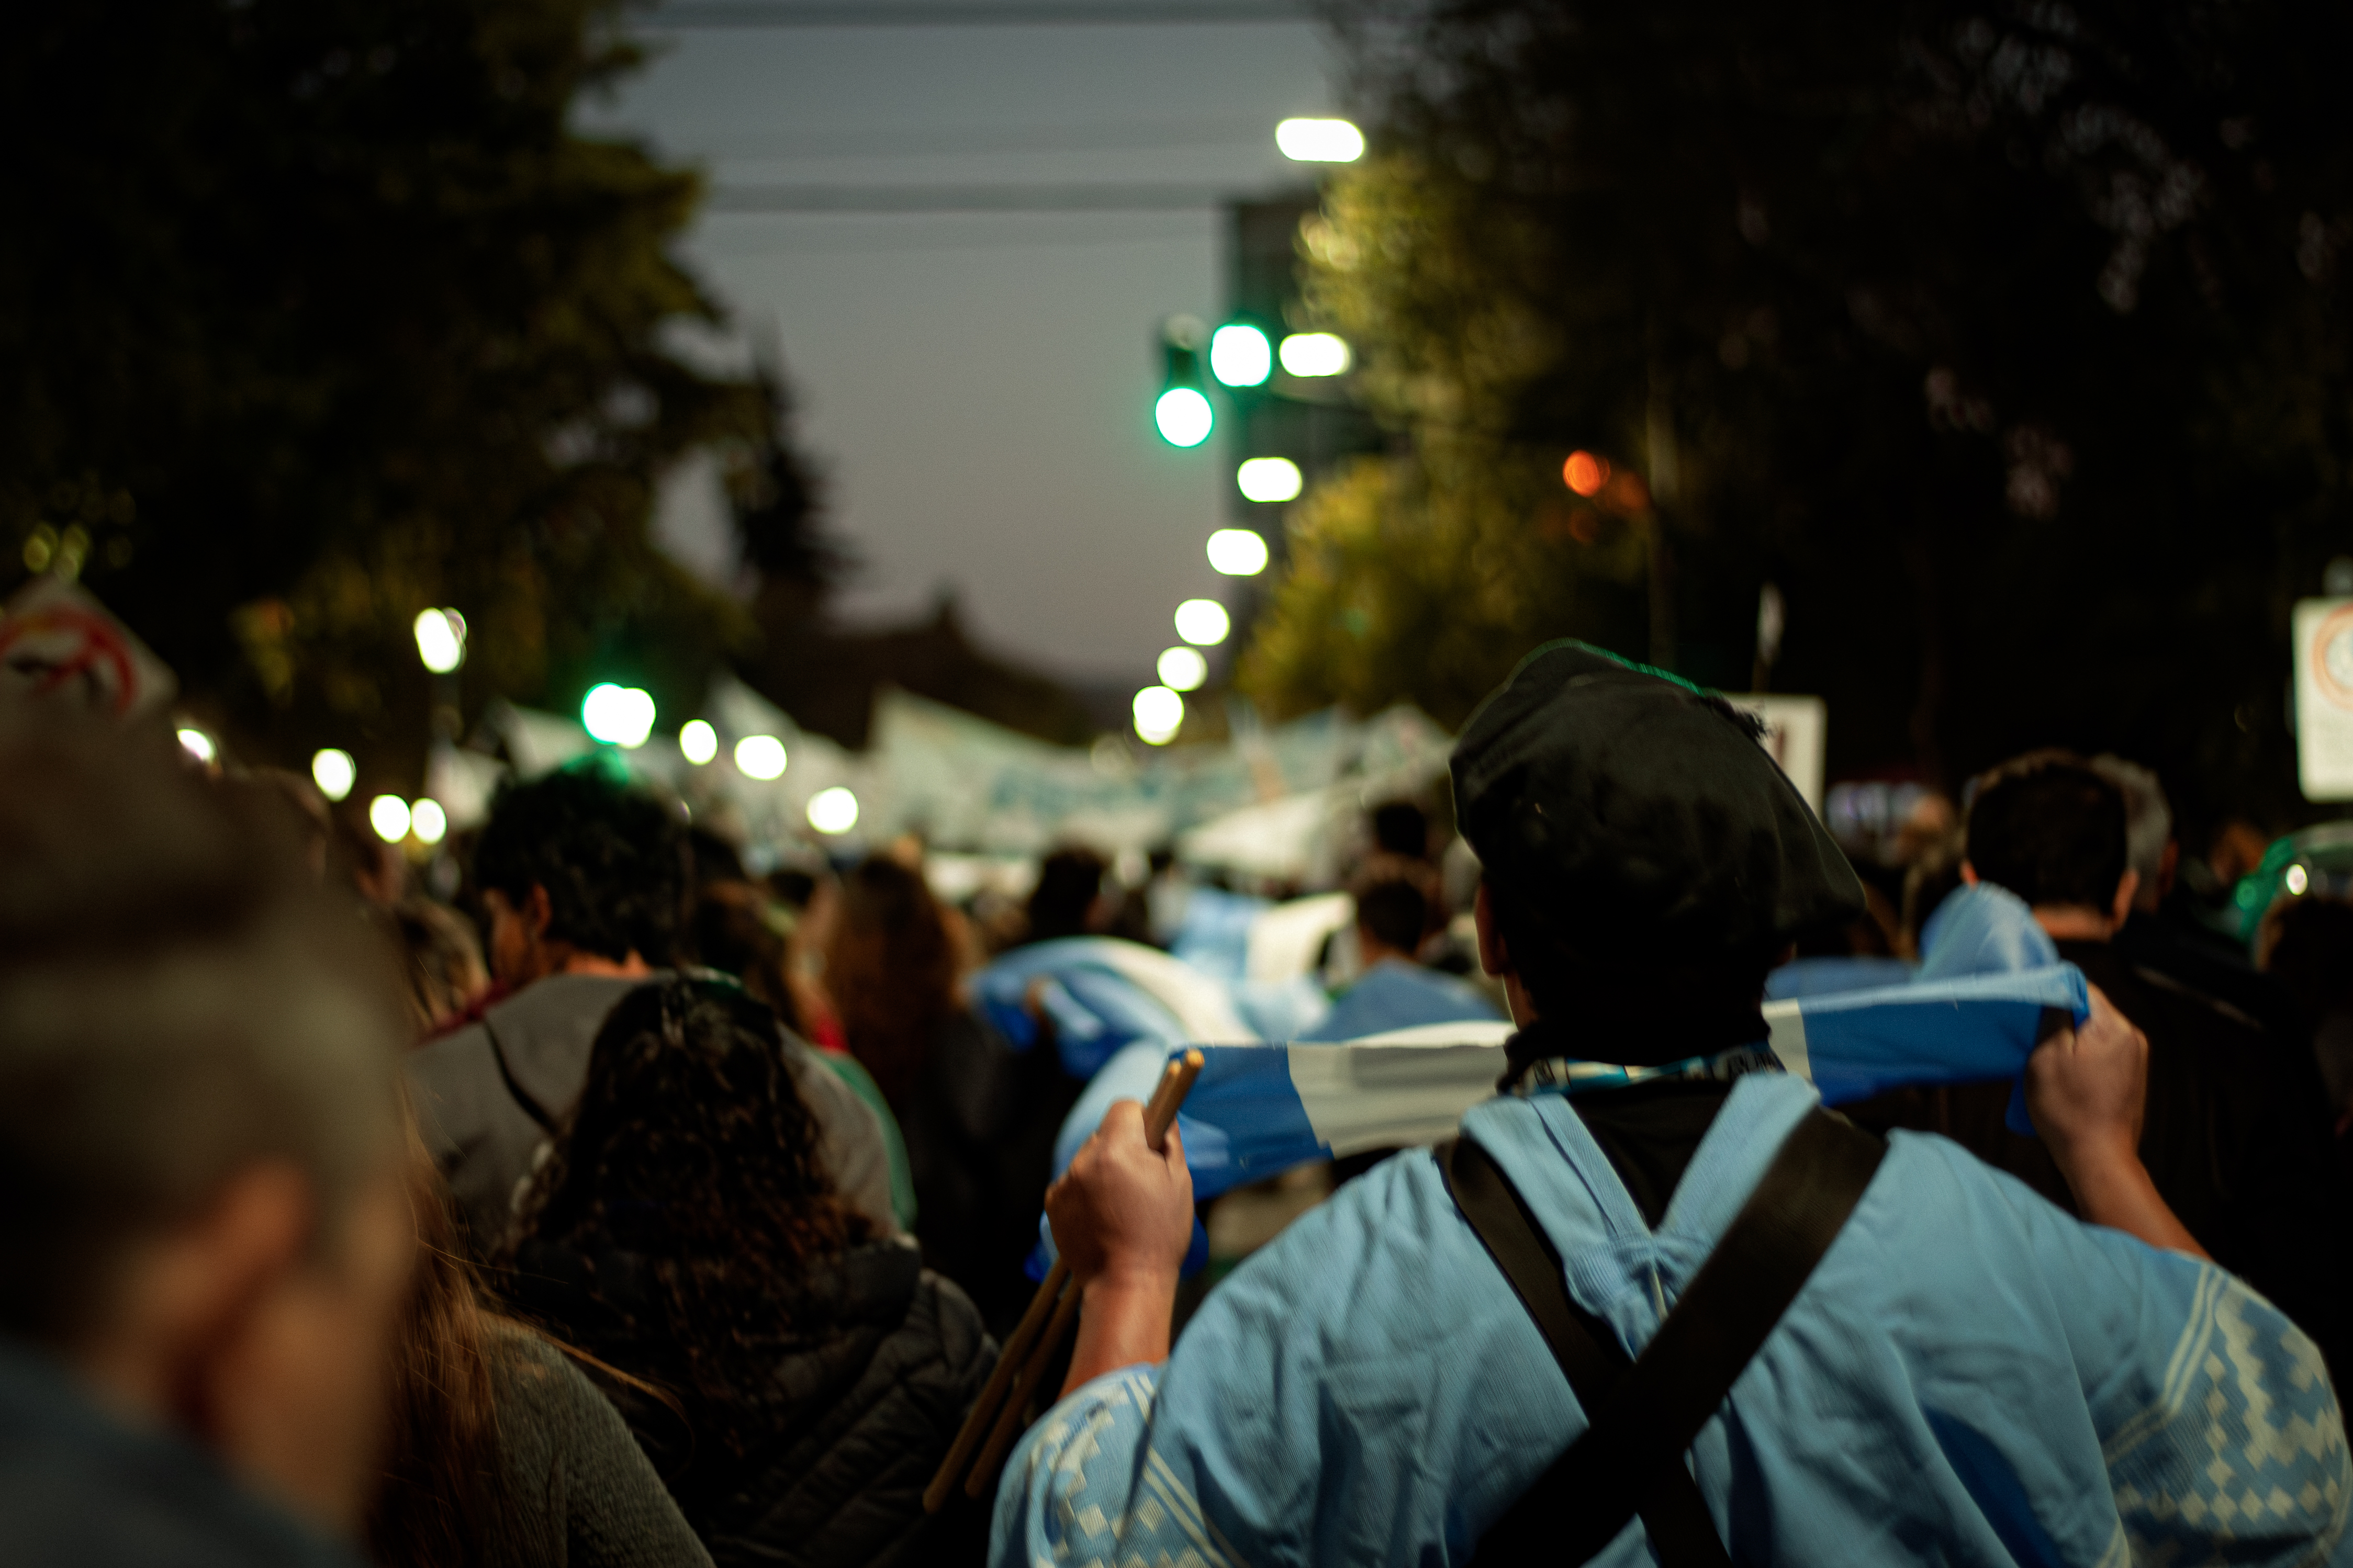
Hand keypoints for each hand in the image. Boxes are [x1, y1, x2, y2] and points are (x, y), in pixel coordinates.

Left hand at [1045, 1099, 1192, 1291]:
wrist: (1125, 1284)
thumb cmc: (1160, 1234)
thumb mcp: (1179, 1182)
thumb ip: (1169, 1141)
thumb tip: (1163, 1117)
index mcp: (1117, 1150)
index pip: (1124, 1107)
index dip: (1142, 1118)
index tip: (1151, 1138)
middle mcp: (1084, 1161)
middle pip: (1105, 1133)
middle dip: (1123, 1147)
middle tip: (1141, 1179)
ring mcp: (1065, 1183)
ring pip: (1089, 1159)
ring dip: (1103, 1170)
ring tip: (1121, 1206)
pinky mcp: (1053, 1203)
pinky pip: (1074, 1182)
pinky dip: (1087, 1192)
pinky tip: (1103, 1217)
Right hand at [2025, 984, 2146, 1170]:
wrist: (2098, 1158)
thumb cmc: (2067, 1108)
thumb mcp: (2046, 1056)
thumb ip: (2053, 1016)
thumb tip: (2056, 992)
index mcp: (2115, 1027)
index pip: (2082, 989)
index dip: (2053, 995)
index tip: (2031, 1014)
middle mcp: (2133, 1038)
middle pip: (2090, 1012)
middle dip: (2062, 1024)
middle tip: (2036, 1045)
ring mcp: (2137, 1060)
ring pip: (2094, 1034)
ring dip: (2071, 1044)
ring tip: (2051, 1067)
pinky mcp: (2133, 1078)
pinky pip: (2103, 1054)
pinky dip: (2083, 1061)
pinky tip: (2068, 1081)